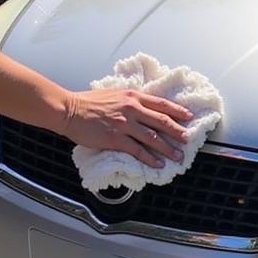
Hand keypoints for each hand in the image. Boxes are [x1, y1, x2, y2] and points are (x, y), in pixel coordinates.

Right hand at [60, 89, 192, 166]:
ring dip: (168, 149)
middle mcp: (132, 109)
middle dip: (178, 132)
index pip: (161, 104)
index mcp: (132, 96)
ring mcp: (125, 124)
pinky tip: (158, 164)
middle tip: (188, 140)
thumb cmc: (88, 102)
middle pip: (162, 121)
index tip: (189, 117)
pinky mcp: (116, 138)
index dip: (178, 111)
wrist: (68, 109)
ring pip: (153, 138)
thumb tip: (144, 106)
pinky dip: (150, 158)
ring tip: (177, 156)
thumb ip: (130, 99)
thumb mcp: (114, 93)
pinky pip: (138, 150)